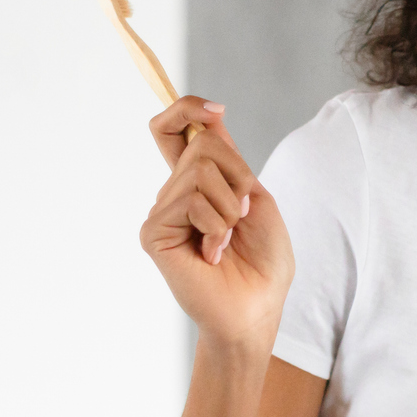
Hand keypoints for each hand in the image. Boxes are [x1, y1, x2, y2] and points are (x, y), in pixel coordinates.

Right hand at [139, 98, 292, 347]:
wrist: (257, 308)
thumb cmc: (262, 261)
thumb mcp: (255, 197)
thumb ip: (228, 158)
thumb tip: (208, 116)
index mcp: (197, 183)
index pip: (173, 129)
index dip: (186, 108)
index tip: (215, 110)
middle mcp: (174, 193)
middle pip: (203, 142)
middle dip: (237, 175)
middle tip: (241, 215)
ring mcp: (162, 212)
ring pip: (200, 169)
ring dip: (230, 206)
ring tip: (227, 239)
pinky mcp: (153, 232)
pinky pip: (191, 200)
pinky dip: (216, 226)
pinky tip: (212, 254)